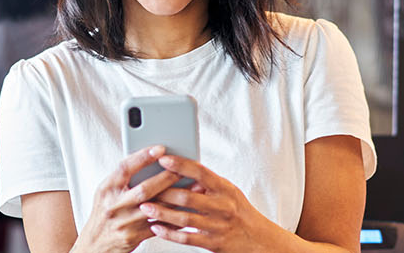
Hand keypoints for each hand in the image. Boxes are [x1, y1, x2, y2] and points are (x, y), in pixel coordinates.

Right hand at [72, 145, 184, 252]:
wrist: (94, 245)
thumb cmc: (104, 215)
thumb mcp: (106, 194)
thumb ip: (123, 179)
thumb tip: (148, 158)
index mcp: (106, 189)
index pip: (124, 168)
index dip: (143, 157)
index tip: (160, 149)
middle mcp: (114, 205)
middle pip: (144, 189)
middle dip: (167, 178)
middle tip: (183, 169)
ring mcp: (124, 222)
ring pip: (155, 208)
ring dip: (176, 198)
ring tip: (192, 188)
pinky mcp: (133, 237)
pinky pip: (159, 226)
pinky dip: (173, 218)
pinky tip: (186, 210)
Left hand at [140, 155, 293, 252]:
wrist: (259, 240)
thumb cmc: (239, 212)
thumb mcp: (229, 192)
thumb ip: (208, 183)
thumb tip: (182, 167)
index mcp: (226, 189)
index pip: (201, 172)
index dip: (181, 165)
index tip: (163, 159)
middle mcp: (223, 206)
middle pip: (188, 197)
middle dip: (163, 192)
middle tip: (145, 187)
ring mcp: (218, 226)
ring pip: (184, 218)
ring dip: (162, 213)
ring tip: (145, 207)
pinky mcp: (214, 244)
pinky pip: (187, 238)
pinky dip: (169, 233)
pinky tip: (156, 228)